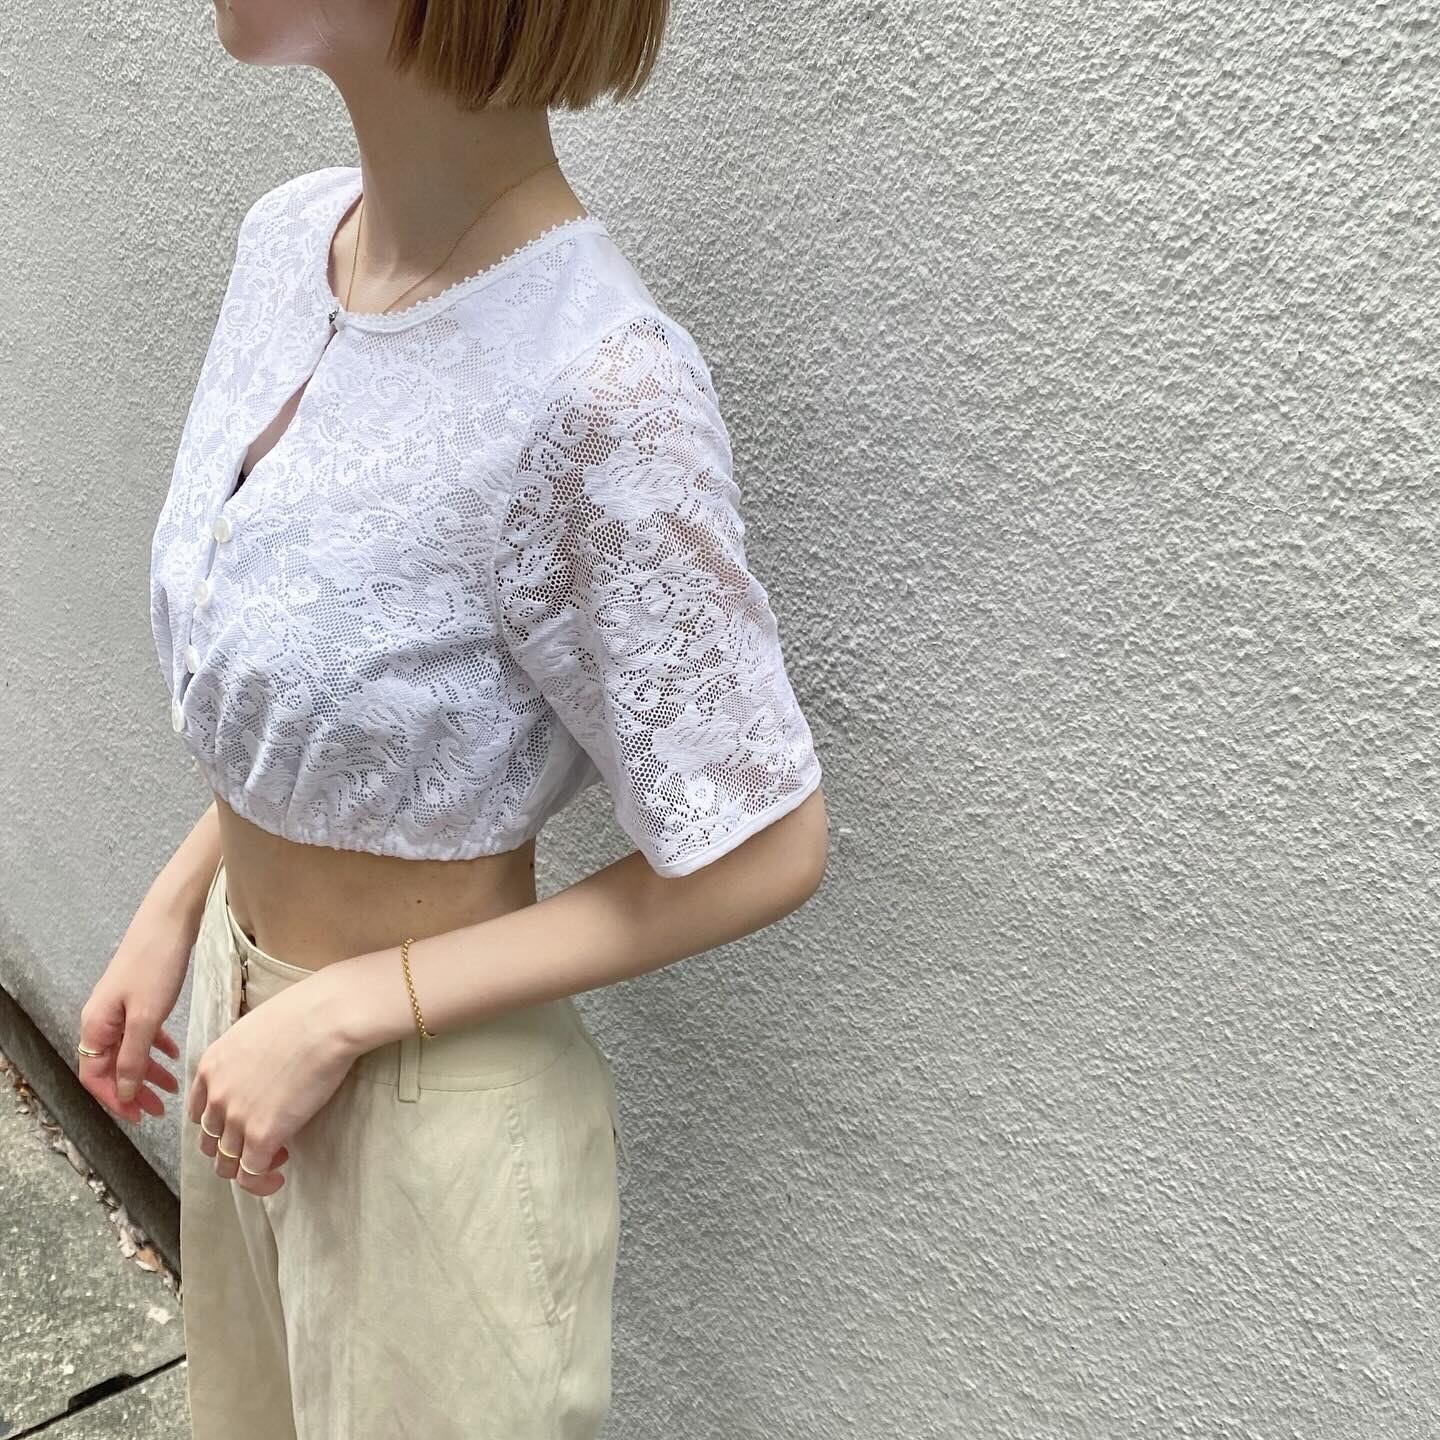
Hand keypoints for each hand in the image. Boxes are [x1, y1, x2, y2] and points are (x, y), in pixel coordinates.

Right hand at [78, 891, 192, 1124]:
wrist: (171, 920)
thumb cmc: (156, 965)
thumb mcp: (145, 1017)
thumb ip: (132, 1057)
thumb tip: (123, 1091)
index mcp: (95, 1026)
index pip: (95, 1077)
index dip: (115, 1100)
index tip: (140, 1116)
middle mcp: (102, 1019)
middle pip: (112, 1067)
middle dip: (134, 1090)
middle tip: (159, 1109)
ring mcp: (120, 1007)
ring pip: (130, 1050)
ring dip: (148, 1071)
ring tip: (172, 1088)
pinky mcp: (139, 996)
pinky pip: (142, 1031)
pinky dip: (156, 1046)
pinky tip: (174, 1054)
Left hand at [185, 973, 354, 1196]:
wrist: (326, 1019)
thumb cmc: (304, 1014)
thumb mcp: (255, 1031)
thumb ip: (245, 1058)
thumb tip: (261, 1071)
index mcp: (211, 1066)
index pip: (198, 1111)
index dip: (219, 1124)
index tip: (243, 1123)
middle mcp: (216, 1094)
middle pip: (210, 1140)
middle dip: (232, 1147)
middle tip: (263, 1140)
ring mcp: (236, 1117)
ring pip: (226, 1162)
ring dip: (248, 1165)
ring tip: (276, 1157)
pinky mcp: (262, 1134)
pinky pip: (250, 1175)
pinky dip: (261, 1183)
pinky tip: (279, 1177)